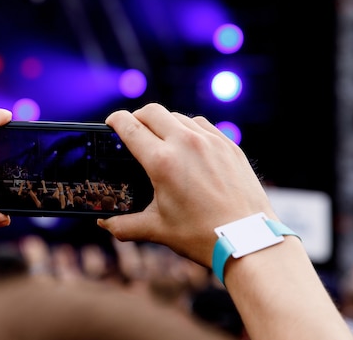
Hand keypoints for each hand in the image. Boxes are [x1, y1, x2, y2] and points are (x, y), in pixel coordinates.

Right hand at [98, 103, 275, 267]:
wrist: (248, 240)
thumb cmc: (201, 235)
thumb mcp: (157, 229)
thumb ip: (124, 225)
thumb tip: (104, 223)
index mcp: (162, 162)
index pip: (129, 126)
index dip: (114, 121)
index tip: (110, 123)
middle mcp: (185, 143)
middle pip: (152, 111)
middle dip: (137, 117)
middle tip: (132, 130)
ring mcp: (210, 141)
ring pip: (178, 116)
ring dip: (164, 123)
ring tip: (160, 140)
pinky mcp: (229, 146)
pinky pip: (203, 125)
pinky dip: (189, 130)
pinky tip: (188, 145)